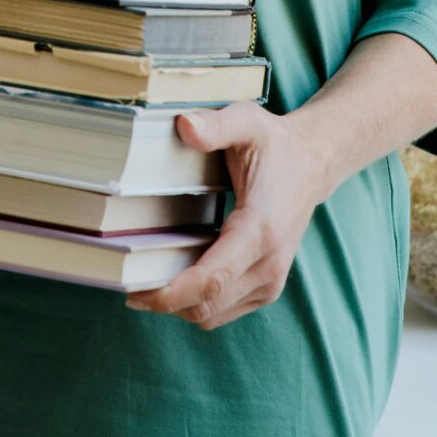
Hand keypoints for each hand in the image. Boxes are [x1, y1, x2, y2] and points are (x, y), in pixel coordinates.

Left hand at [124, 103, 331, 330]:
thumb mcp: (247, 122)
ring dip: (177, 305)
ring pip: (212, 314)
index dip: (171, 293)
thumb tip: (184, 126)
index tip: (133, 291)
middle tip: (124, 281)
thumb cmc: (274, 145)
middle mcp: (269, 264)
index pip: (212, 279)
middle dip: (163, 301)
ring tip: (144, 278)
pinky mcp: (266, 288)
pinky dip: (195, 302)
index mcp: (261, 229)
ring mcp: (270, 281)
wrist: (312, 165)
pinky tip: (174, 275)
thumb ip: (216, 125)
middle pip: (206, 305)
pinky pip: (222, 310)